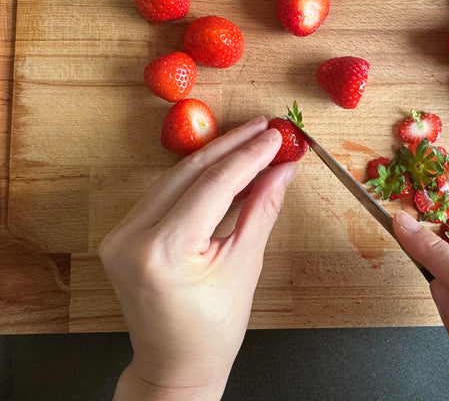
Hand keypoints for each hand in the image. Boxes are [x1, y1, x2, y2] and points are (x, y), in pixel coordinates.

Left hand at [100, 116, 298, 400]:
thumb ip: (262, 208)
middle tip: (265, 129)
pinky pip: (165, 191)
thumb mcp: (245, 265)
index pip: (214, 185)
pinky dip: (197, 176)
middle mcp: (132, 237)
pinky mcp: (123, 232)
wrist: (174, 363)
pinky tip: (223, 165)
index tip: (275, 137)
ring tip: (250, 141)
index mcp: (163, 251)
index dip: (249, 156)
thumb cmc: (212, 330)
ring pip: (175, 176)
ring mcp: (122, 233)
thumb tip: (282, 169)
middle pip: (191, 172)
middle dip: (233, 146)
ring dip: (215, 157)